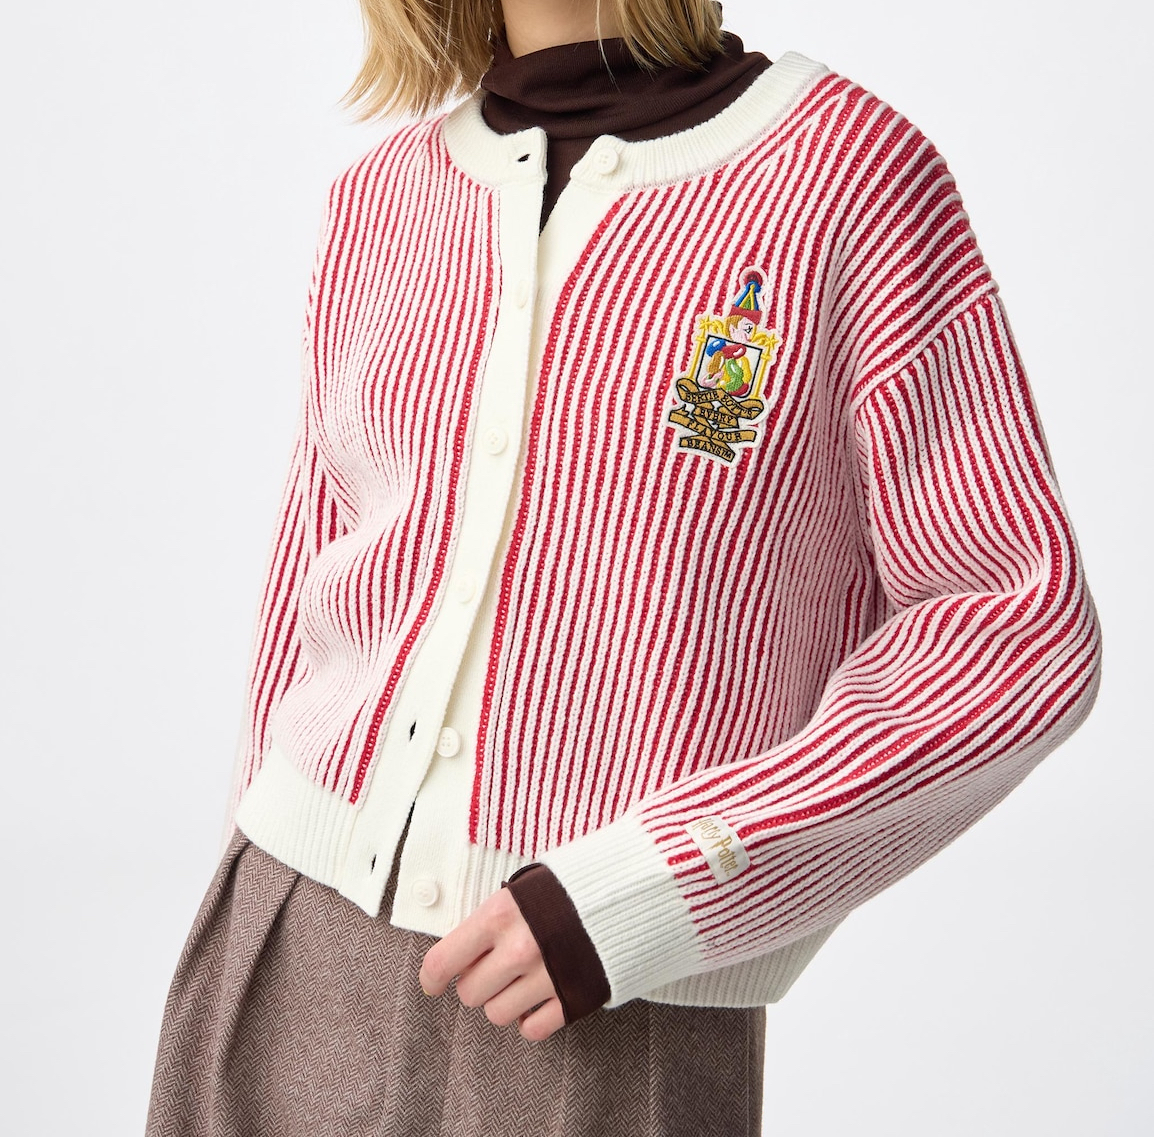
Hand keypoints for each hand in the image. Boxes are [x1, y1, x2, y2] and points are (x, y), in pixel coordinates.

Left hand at [417, 885, 565, 1042]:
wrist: (629, 890)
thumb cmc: (570, 884)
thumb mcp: (523, 888)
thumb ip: (492, 918)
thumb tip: (464, 949)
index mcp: (499, 915)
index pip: (443, 961)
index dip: (431, 978)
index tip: (432, 984)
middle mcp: (518, 950)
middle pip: (470, 993)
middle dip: (477, 983)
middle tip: (493, 967)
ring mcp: (545, 977)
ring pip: (498, 1014)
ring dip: (504, 1001)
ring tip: (520, 980)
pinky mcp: (572, 997)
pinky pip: (534, 1029)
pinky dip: (532, 1019)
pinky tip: (539, 998)